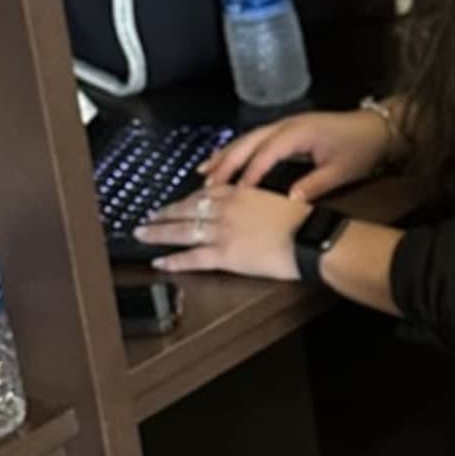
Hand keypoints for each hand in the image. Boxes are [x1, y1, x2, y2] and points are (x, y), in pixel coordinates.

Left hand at [134, 185, 309, 279]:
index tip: (175, 203)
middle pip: (186, 209)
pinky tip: (160, 262)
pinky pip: (192, 257)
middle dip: (164, 213)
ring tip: (143, 234)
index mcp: (242, 193)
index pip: (204, 194)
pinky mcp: (225, 254)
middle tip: (148, 217)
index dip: (185, 199)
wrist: (311, 237)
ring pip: (182, 230)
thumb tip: (253, 207)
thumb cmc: (304, 221)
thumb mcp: (279, 202)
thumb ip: (259, 202)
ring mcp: (224, 231)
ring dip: (159, 232)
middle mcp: (227, 209)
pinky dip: (174, 260)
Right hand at [199, 109, 390, 199]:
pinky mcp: (287, 129)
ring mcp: (285, 124)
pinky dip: (236, 150)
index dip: (248, 175)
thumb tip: (290, 200)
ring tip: (203, 174)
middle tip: (206, 187)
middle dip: (225, 164)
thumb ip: (314, 185)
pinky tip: (224, 161)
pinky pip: (255, 139)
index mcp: (298, 133)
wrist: (378, 128)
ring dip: (225, 155)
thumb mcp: (341, 171)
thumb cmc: (361, 148)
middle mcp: (287, 125)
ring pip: (247, 139)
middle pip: (248, 143)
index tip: (234, 196)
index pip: (265, 155)